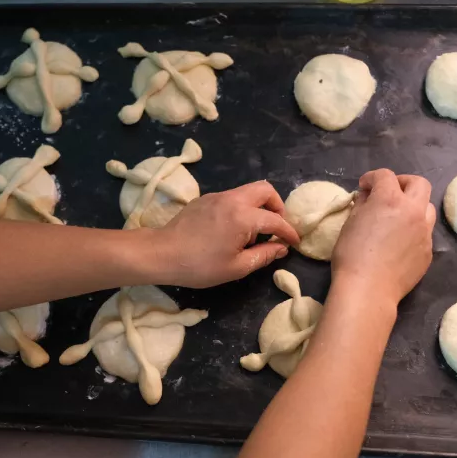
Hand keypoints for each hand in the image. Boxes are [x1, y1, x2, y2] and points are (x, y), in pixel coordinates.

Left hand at [155, 181, 299, 288]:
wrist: (162, 253)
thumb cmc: (200, 265)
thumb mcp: (236, 267)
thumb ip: (264, 255)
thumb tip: (281, 248)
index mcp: (243, 216)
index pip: (276, 220)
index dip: (288, 231)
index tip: (294, 242)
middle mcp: (233, 199)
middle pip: (265, 190)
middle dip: (277, 207)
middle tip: (276, 227)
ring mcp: (217, 196)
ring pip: (248, 191)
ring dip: (258, 207)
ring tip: (254, 233)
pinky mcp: (205, 199)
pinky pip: (232, 197)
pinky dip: (241, 208)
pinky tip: (233, 229)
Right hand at [332, 169, 434, 306]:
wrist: (369, 289)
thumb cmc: (351, 254)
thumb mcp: (350, 223)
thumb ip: (362, 205)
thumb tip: (368, 197)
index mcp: (390, 199)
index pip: (385, 175)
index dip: (371, 178)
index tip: (364, 187)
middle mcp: (413, 210)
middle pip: (419, 183)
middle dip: (403, 183)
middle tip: (388, 193)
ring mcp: (424, 231)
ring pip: (427, 207)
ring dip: (413, 205)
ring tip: (398, 217)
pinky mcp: (428, 251)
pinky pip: (424, 232)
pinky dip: (413, 229)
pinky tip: (399, 241)